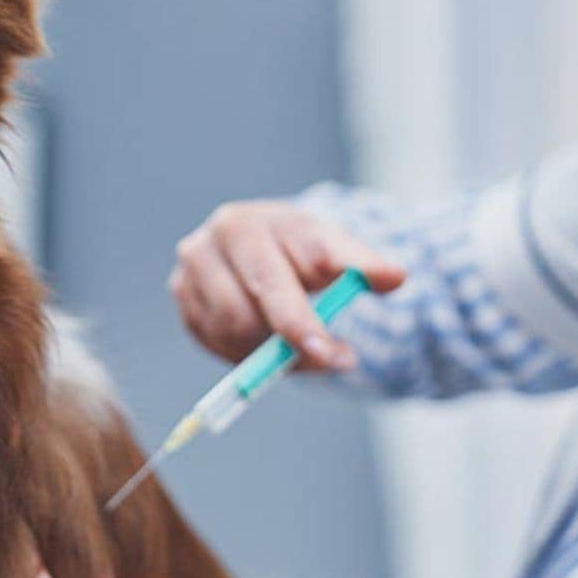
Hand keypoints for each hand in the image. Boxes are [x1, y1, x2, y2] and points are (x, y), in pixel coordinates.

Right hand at [169, 200, 405, 370]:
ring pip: (235, 326)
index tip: (334, 351)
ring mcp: (196, 262)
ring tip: (289, 344)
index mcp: (272, 215)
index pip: (300, 262)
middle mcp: (226, 231)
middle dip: (295, 336)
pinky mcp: (181, 293)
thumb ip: (364, 267)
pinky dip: (240, 351)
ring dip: (266, 348)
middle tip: (325, 362)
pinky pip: (214, 339)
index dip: (317, 313)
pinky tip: (258, 340)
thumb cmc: (302, 255)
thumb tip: (396, 277)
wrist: (259, 246)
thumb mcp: (337, 254)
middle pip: (260, 298)